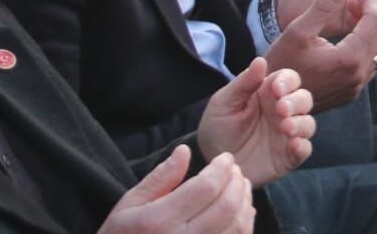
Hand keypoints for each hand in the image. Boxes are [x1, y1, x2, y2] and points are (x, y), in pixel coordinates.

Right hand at [99, 147, 252, 233]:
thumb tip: (185, 150)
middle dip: (237, 181)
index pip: (205, 187)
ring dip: (245, 200)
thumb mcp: (130, 204)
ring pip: (237, 225)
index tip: (226, 157)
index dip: (221, 168)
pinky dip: (245, 222)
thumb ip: (160, 177)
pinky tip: (241, 210)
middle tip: (235, 170)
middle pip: (226, 206)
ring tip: (240, 185)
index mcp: (159, 221)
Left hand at [196, 59, 313, 186]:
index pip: (289, 79)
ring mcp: (287, 133)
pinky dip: (303, 147)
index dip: (288, 81)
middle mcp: (282, 111)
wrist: (212, 161)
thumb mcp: (224, 103)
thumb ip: (243, 83)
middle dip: (297, 102)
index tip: (277, 89)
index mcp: (268, 93)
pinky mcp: (288, 156)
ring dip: (301, 123)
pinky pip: (304, 149)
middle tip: (281, 110)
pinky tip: (293, 145)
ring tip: (286, 128)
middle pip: (304, 99)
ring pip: (308, 123)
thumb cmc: (217, 127)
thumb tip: (260, 60)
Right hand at [262, 0, 376, 111]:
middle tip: (351, 1)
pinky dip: (364, 46)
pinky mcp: (350, 93)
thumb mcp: (297, 31)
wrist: (270, 101)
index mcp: (348, 59)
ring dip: (369, 30)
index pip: (375, 21)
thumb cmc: (280, 64)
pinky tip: (346, 37)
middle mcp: (357, 76)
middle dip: (370, 14)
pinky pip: (369, 64)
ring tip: (349, 17)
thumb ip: (322, 6)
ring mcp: (355, 87)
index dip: (370, 1)